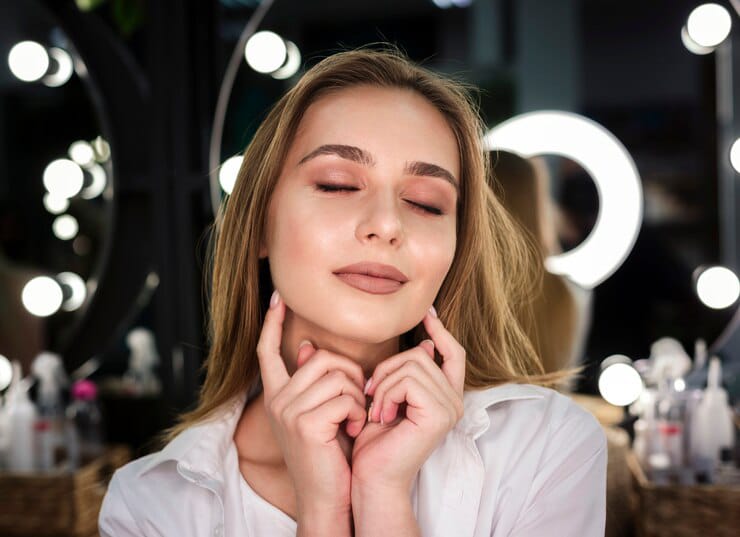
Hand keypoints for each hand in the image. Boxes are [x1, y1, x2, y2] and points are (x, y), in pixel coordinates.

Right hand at [256, 290, 367, 528]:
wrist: (327, 497)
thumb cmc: (330, 453)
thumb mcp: (321, 412)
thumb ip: (313, 381)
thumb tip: (305, 347)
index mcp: (276, 396)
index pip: (266, 350)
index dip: (271, 323)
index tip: (278, 297)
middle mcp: (276, 400)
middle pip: (319, 357)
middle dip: (349, 373)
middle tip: (358, 400)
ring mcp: (287, 411)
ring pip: (336, 374)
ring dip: (357, 395)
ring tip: (357, 418)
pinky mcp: (305, 424)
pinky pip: (345, 397)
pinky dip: (359, 411)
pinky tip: (356, 429)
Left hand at [350, 308, 465, 493]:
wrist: (370, 477)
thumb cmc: (373, 440)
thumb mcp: (387, 395)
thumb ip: (404, 372)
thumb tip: (425, 343)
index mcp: (445, 396)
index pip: (453, 353)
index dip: (441, 331)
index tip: (426, 315)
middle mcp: (454, 401)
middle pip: (422, 354)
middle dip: (388, 368)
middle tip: (371, 394)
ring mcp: (450, 408)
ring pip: (412, 364)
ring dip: (383, 383)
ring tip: (375, 409)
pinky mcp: (439, 414)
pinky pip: (408, 380)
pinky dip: (386, 393)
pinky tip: (381, 417)